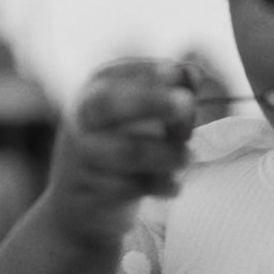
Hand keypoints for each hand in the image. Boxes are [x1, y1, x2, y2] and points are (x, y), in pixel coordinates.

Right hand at [41, 58, 196, 246]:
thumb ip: (171, 95)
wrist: (79, 202)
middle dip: (150, 100)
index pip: (116, 74)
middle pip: (109, 104)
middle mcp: (82, 120)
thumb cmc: (124, 147)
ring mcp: (82, 156)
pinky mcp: (90, 191)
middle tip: (187, 102)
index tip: (179, 70)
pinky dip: (160, 185)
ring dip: (166, 153)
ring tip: (189, 156)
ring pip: (126, 151)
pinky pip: (129, 186)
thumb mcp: (144, 119)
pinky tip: (174, 186)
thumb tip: (194, 72)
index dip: (149, 71)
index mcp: (94, 93)